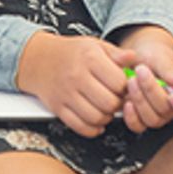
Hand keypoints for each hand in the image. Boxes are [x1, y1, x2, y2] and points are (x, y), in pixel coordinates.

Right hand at [16, 33, 136, 137]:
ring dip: (106, 117)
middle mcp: (77, 76)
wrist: (38, 59)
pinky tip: (96, 119)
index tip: (124, 87)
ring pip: (96, 118)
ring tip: (105, 108)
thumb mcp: (94, 45)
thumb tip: (134, 59)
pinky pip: (81, 127)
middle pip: (109, 103)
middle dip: (117, 104)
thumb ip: (116, 54)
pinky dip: (92, 128)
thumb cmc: (70, 52)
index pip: (119, 82)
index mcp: (90, 58)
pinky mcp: (58, 108)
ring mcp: (66, 94)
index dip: (126, 88)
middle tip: (115, 99)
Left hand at [114, 25, 172, 131]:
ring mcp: (157, 114)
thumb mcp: (163, 56)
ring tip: (132, 80)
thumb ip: (170, 69)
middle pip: (167, 112)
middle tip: (141, 70)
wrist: (140, 57)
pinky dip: (131, 115)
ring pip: (152, 119)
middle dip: (152, 91)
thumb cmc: (156, 57)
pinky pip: (138, 126)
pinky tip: (127, 101)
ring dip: (140, 100)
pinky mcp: (141, 118)